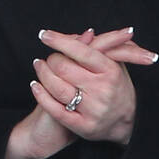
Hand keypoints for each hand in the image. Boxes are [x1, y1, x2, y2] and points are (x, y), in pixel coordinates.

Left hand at [2, 27, 145, 158]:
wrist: (123, 123)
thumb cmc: (115, 87)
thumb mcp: (114, 64)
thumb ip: (100, 46)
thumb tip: (87, 32)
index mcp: (112, 72)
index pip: (81, 51)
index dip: (60, 41)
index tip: (45, 35)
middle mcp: (103, 91)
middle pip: (63, 67)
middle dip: (52, 59)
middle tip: (50, 58)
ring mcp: (93, 110)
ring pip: (55, 86)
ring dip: (42, 73)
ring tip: (39, 66)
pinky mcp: (83, 126)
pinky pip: (54, 108)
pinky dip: (40, 94)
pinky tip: (35, 85)